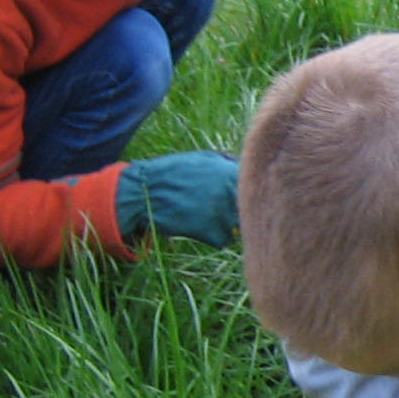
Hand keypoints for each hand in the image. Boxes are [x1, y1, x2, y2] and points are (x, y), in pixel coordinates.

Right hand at [116, 152, 238, 245]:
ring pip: (237, 225)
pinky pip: (223, 239)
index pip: (255, 186)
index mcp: (231, 172)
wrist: (143, 192)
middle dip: (237, 210)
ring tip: (205, 216)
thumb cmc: (173, 172)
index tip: (236, 197)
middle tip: (217, 210)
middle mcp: (232, 191)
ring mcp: (223, 213)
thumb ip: (227, 162)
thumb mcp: (202, 157)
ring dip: (226, 224)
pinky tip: (198, 227)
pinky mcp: (212, 232)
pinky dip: (213, 237)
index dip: (247, 193)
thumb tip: (243, 168)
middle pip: (248, 207)